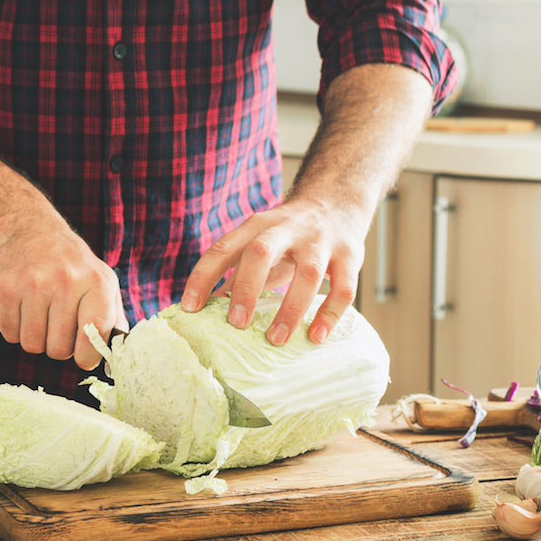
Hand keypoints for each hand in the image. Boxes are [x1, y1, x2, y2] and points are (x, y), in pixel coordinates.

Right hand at [0, 218, 126, 370]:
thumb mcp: (102, 283)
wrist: (30, 231)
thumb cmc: (73, 267)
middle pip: (59, 349)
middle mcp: (65, 281)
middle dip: (58, 346)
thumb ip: (112, 322)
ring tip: (41, 315)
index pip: (94, 333)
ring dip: (36, 339)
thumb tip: (111, 366)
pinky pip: (9, 334)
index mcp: (96, 282)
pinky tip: (23, 307)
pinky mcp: (4, 288)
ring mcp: (32, 284)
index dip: (88, 355)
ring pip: (32, 345)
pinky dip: (15, 329)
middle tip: (58, 326)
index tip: (84, 357)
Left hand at [180, 197, 364, 346]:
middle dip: (247, 289)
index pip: (223, 249)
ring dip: (291, 309)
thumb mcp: (258, 242)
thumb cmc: (288, 234)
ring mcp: (320, 241)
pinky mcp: (350, 255)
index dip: (204, 277)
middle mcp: (286, 229)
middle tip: (237, 324)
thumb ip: (235, 271)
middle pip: (262, 252)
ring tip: (275, 339)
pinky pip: (343, 287)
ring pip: (308, 273)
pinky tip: (316, 336)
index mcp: (256, 226)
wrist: (336, 201)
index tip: (189, 307)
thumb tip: (204, 307)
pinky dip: (330, 314)